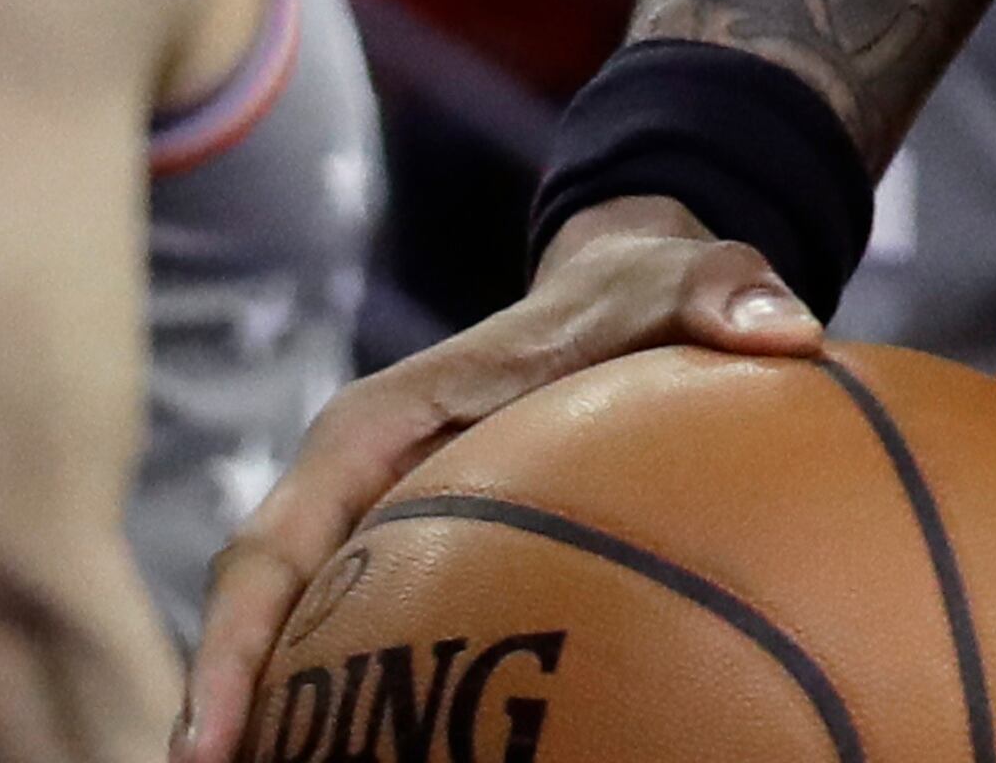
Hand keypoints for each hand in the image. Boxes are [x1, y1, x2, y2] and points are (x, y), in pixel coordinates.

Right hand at [172, 199, 818, 759]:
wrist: (627, 288)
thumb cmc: (640, 293)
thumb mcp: (686, 279)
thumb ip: (725, 293)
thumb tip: (788, 329)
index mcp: (378, 427)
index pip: (275, 542)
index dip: (233, 645)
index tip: (208, 744)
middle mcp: (356, 487)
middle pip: (261, 614)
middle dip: (224, 715)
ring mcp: (376, 533)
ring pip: (298, 645)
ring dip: (276, 727)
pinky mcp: (413, 569)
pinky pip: (363, 650)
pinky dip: (348, 719)